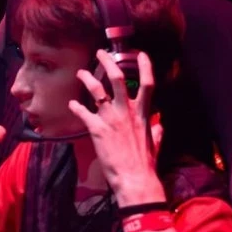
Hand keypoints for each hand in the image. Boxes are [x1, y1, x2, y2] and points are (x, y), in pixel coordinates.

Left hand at [69, 50, 164, 205]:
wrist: (134, 178)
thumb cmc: (145, 163)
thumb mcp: (155, 143)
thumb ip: (156, 131)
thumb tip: (160, 125)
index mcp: (143, 114)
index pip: (148, 84)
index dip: (145, 67)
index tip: (141, 54)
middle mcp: (127, 111)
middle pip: (117, 78)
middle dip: (107, 62)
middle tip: (100, 53)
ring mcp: (111, 118)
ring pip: (97, 90)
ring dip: (87, 78)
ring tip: (80, 73)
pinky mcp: (96, 128)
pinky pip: (82, 111)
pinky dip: (75, 106)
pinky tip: (71, 104)